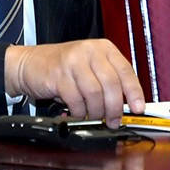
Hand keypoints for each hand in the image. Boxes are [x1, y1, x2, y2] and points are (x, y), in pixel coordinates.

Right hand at [5, 40, 146, 124]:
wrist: (30, 64)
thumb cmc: (63, 68)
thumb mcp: (90, 68)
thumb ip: (108, 81)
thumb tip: (128, 105)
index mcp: (103, 48)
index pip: (125, 71)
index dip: (134, 92)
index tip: (138, 108)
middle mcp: (90, 51)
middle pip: (111, 84)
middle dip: (114, 108)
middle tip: (113, 121)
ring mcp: (73, 61)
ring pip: (95, 94)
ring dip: (96, 112)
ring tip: (93, 117)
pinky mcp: (59, 74)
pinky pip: (76, 100)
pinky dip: (79, 112)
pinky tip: (77, 113)